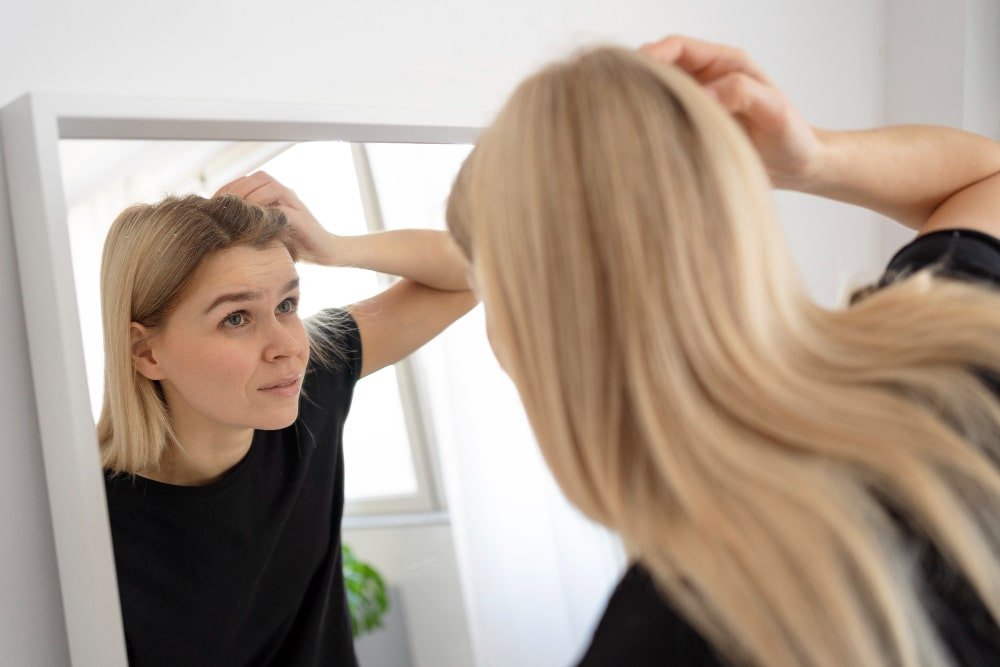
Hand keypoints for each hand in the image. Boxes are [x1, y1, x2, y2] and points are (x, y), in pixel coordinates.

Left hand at [215, 171, 336, 264]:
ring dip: (251, 197)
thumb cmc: (294, 244)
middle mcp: (284, 193)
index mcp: (273, 194)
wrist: (325, 252)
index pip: (247, 180)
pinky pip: (282, 207)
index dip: (228, 189)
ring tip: (236, 214)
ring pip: (270, 186)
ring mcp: (294, 202)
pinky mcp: (302, 216)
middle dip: (236, 190)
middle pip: (257, 178)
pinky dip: (267, 213)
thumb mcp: (266, 232)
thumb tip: (217, 228)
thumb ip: (249, 224)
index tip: (211, 204)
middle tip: (220, 208)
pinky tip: (254, 225)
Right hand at [641, 35, 824, 188]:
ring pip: (658, 93)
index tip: (634, 73)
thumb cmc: (792, 138)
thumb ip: (742, 93)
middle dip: (638, 77)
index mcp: (726, 63)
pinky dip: (650, 124)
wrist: (798, 167)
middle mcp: (708, 79)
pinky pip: (663, 119)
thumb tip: (705, 94)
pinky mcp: (693, 126)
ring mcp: (698, 103)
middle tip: (620, 99)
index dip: (652, 55)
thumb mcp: (775, 112)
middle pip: (660, 67)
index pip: (677, 47)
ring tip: (628, 119)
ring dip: (642, 102)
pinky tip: (644, 140)